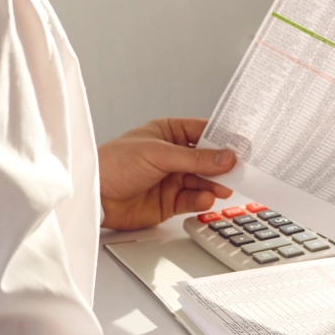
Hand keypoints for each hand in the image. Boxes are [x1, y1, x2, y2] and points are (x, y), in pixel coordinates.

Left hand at [97, 118, 236, 230]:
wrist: (93, 197)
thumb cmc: (113, 164)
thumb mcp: (158, 154)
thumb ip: (193, 158)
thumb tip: (224, 156)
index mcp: (168, 133)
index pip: (203, 132)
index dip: (222, 139)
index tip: (241, 145)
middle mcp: (172, 156)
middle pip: (207, 160)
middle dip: (222, 166)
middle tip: (240, 171)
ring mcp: (172, 179)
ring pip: (203, 181)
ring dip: (214, 185)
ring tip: (224, 188)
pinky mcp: (169, 202)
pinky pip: (192, 200)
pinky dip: (202, 200)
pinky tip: (206, 198)